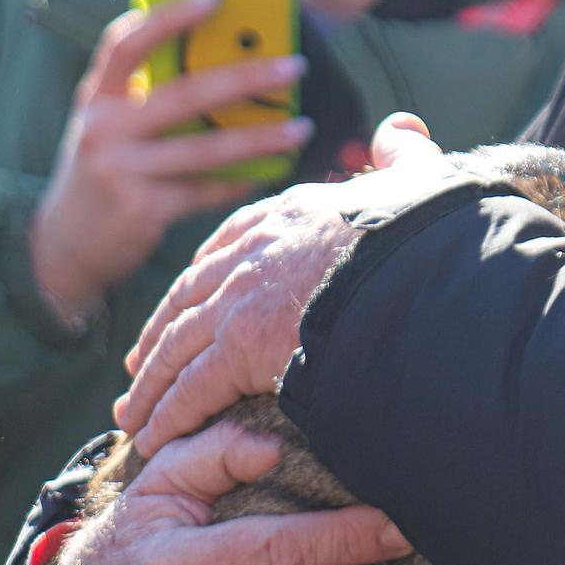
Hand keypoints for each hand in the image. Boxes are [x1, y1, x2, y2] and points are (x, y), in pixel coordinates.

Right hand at [29, 0, 311, 319]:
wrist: (63, 246)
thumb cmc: (102, 172)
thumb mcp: (108, 127)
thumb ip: (145, 97)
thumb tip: (224, 61)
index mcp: (96, 98)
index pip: (125, 43)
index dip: (169, 17)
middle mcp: (104, 129)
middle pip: (185, 93)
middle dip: (247, 78)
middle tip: (296, 66)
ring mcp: (120, 170)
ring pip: (207, 148)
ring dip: (262, 138)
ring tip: (303, 128)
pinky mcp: (141, 209)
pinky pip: (205, 190)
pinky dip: (240, 181)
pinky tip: (269, 172)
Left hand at [117, 114, 450, 454]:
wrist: (422, 267)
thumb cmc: (429, 229)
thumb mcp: (418, 178)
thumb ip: (403, 155)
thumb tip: (401, 127)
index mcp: (291, 212)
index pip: (228, 242)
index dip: (203, 275)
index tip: (187, 300)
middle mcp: (255, 251)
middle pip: (188, 296)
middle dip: (161, 334)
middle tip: (142, 365)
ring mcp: (242, 297)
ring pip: (178, 346)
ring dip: (154, 385)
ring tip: (136, 415)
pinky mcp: (242, 345)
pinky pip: (192, 387)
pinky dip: (170, 413)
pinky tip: (156, 437)